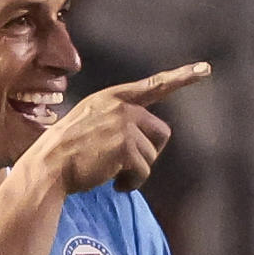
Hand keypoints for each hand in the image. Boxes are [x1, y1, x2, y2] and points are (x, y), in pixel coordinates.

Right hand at [40, 62, 208, 193]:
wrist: (48, 164)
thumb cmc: (66, 151)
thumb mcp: (90, 123)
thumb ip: (116, 121)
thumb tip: (144, 142)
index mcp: (112, 98)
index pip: (153, 85)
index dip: (181, 78)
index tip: (205, 69)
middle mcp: (120, 106)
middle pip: (160, 133)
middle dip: (149, 154)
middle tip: (126, 167)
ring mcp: (123, 124)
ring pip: (151, 155)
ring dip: (136, 172)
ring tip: (112, 175)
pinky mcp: (124, 145)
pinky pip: (143, 171)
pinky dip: (132, 183)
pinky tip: (114, 185)